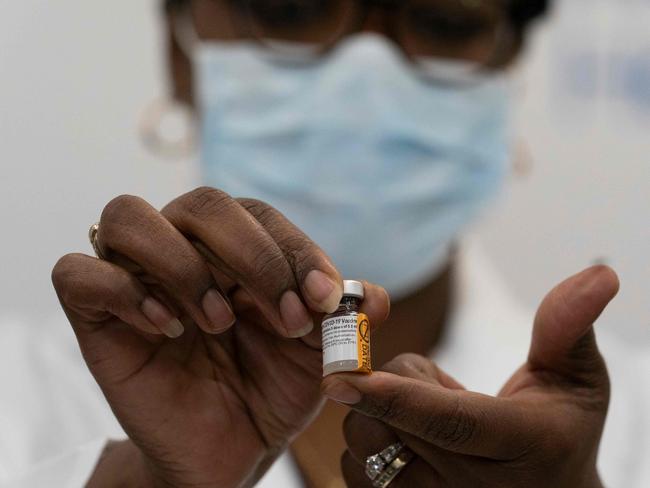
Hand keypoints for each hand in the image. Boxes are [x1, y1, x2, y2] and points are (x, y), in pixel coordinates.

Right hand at [52, 187, 389, 487]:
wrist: (227, 451)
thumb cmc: (270, 393)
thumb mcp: (318, 357)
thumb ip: (342, 320)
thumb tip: (375, 299)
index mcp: (234, 250)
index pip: (258, 214)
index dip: (293, 249)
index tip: (324, 298)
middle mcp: (182, 250)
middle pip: (200, 202)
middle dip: (251, 254)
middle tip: (284, 316)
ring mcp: (133, 278)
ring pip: (127, 216)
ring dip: (183, 264)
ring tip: (219, 320)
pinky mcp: (93, 317)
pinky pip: (79, 273)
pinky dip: (123, 290)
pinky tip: (166, 328)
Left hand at [323, 266, 618, 487]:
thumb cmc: (559, 429)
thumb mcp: (575, 378)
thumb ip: (568, 326)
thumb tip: (600, 273)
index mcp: (522, 444)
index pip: (450, 422)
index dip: (396, 397)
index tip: (342, 377)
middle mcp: (475, 487)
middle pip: (390, 427)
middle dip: (390, 386)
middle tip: (429, 381)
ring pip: (365, 452)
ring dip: (375, 417)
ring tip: (423, 416)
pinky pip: (356, 475)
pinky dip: (366, 447)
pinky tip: (405, 442)